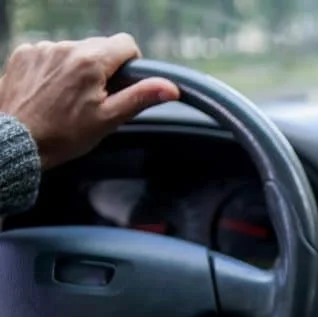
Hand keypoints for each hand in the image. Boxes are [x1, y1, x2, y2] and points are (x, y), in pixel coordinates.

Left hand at [0, 33, 179, 169]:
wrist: (17, 142)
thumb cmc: (64, 136)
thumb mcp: (109, 119)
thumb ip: (141, 97)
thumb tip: (171, 88)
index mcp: (91, 62)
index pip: (126, 44)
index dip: (131, 63)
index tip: (123, 83)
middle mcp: (66, 48)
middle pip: (99, 47)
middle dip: (103, 68)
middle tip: (96, 98)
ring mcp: (42, 49)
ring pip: (75, 51)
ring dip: (78, 68)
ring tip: (69, 98)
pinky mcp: (24, 55)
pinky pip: (50, 54)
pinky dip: (55, 68)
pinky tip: (51, 92)